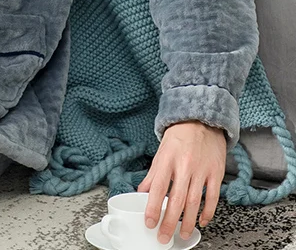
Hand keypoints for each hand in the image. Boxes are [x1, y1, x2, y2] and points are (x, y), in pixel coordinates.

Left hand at [138, 120, 225, 244]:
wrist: (201, 120)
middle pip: (176, 199)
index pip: (158, 187)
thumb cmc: (179, 137)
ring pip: (194, 201)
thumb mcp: (161, 153)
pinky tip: (202, 221)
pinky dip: (207, 212)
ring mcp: (201, 170)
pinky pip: (213, 197)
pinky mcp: (216, 173)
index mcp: (167, 159)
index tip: (149, 222)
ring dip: (187, 221)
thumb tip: (141, 194)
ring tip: (181, 234)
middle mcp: (184, 165)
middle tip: (164, 237)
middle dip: (169, 221)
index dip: (152, 207)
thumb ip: (153, 175)